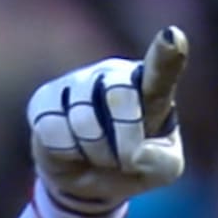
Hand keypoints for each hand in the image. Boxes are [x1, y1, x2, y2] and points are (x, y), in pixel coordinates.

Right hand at [26, 26, 188, 213]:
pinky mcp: (45, 100)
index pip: (159, 69)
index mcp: (149, 87)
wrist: (92, 180)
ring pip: (83, 120)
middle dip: (126, 139)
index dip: (166, 53)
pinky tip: (74, 150)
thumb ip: (162, 162)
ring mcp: (77, 83)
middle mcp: (113, 75)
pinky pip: (54, 130)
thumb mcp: (163, 170)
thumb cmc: (136, 163)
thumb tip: (136, 155)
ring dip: (98, 153)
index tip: (173, 37)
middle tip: (128, 159)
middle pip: (119, 97)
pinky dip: (68, 153)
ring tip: (102, 156)